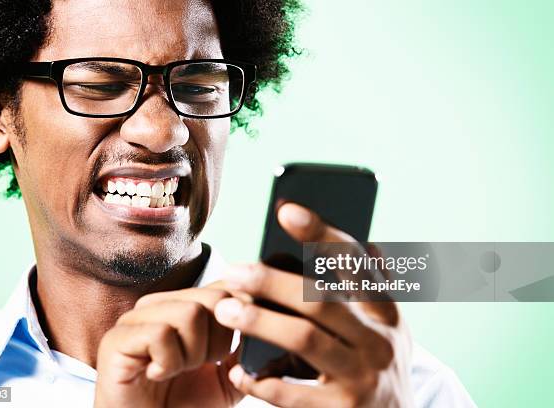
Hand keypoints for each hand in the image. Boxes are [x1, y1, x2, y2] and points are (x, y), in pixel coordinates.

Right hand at [94, 283, 242, 407]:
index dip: (240, 316)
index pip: (226, 286)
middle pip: (215, 298)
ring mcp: (137, 318)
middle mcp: (161, 304)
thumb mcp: (227, 375)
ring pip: (190, 313)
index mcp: (185, 305)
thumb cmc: (184, 404)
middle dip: (219, 343)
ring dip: (192, 355)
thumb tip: (262, 318)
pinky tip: (157, 374)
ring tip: (177, 371)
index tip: (234, 349)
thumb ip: (245, 347)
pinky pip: (160, 334)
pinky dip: (168, 363)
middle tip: (200, 366)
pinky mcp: (117, 338)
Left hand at [213, 202, 414, 407]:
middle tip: (234, 271)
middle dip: (272, 281)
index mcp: (386, 312)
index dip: (321, 233)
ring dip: (260, 321)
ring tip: (225, 309)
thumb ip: (377, 287)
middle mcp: (378, 341)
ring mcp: (362, 378)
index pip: (355, 263)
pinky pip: (293, 394)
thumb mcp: (391, 326)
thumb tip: (370, 243)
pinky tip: (238, 370)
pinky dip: (261, 381)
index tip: (285, 209)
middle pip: (321, 300)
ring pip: (305, 339)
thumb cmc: (381, 364)